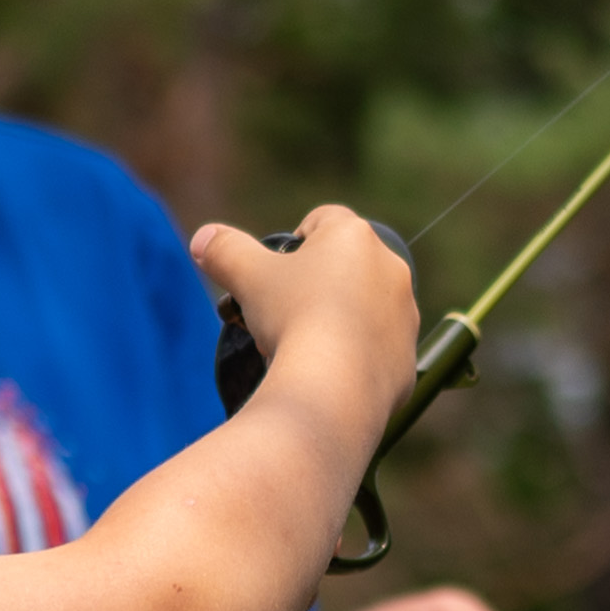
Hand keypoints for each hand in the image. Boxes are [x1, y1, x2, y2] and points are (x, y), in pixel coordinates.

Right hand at [188, 206, 416, 417]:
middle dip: (319, 284)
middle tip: (286, 314)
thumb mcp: (246, 277)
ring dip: (341, 321)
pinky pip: (377, 354)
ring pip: (366, 311)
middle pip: (347, 267)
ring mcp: (405, 317)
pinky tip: (329, 375)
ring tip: (306, 347)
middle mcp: (390, 270)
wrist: (332, 390)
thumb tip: (202, 239)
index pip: (322, 220)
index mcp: (354, 237)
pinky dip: (355, 360)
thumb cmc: (292, 319)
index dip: (295, 241)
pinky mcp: (407, 361)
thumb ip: (224, 250)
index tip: (278, 272)